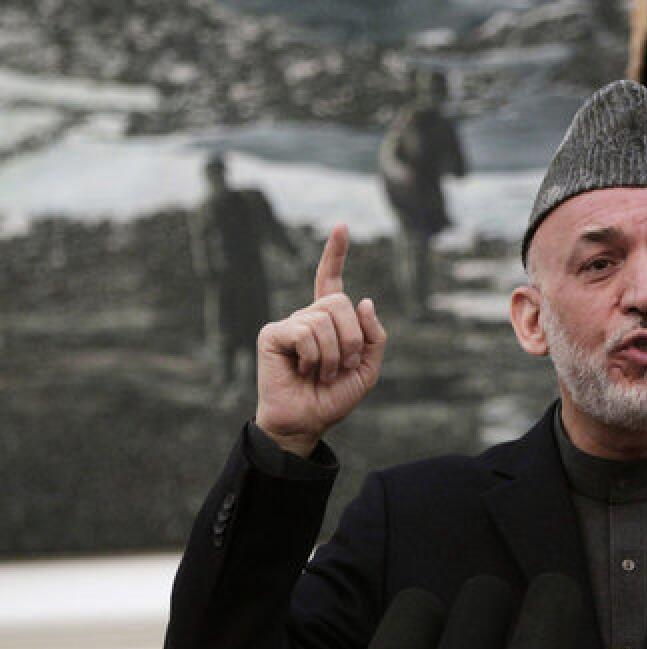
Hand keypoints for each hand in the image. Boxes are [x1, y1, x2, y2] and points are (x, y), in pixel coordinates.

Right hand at [254, 224, 386, 456]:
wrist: (307, 422)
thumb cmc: (333, 397)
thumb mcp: (368, 368)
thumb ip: (373, 335)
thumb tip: (364, 300)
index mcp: (329, 321)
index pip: (331, 280)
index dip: (335, 253)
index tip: (341, 226)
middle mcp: (307, 317)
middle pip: (340, 303)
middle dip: (351, 339)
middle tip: (341, 367)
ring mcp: (288, 324)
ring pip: (325, 320)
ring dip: (333, 355)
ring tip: (320, 373)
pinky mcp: (272, 334)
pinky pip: (304, 332)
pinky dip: (313, 356)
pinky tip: (302, 370)